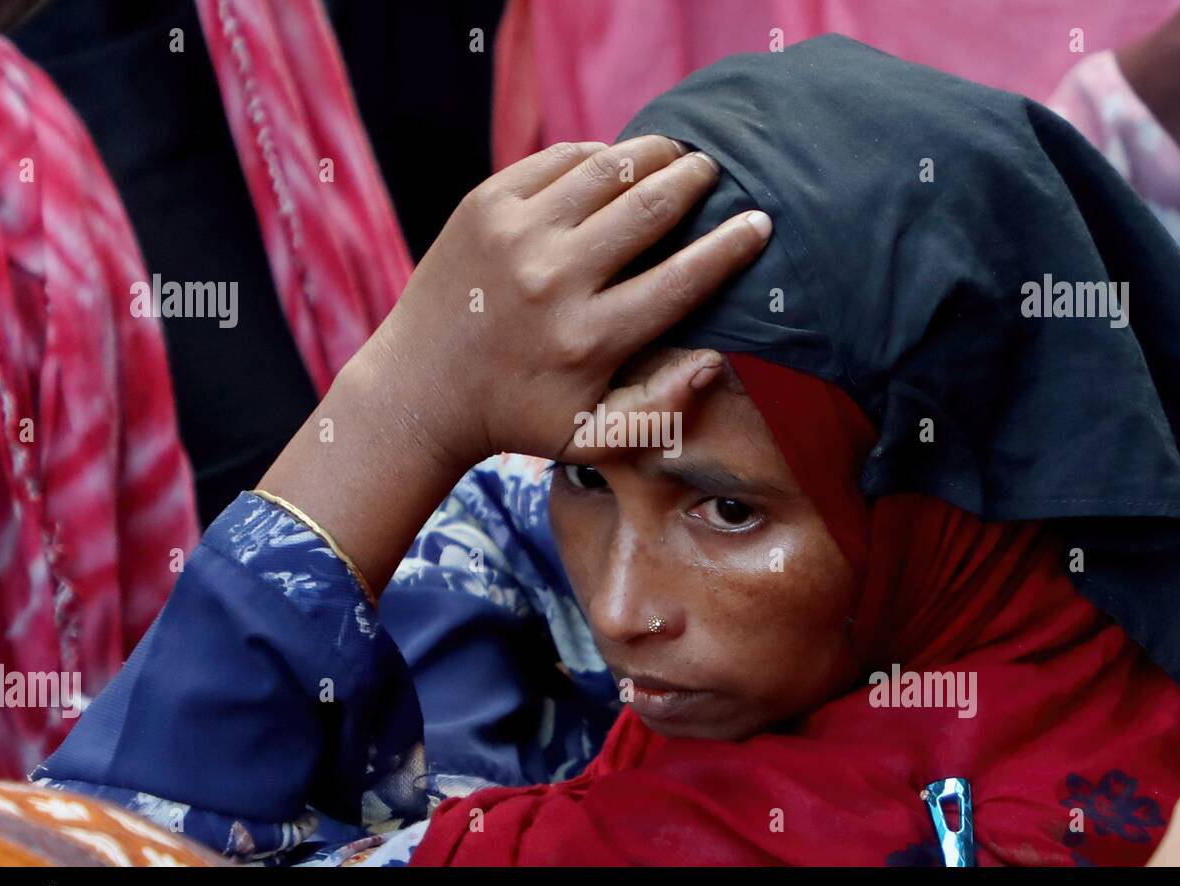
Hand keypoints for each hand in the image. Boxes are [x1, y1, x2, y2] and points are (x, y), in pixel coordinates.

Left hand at [261, 137, 770, 592]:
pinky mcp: (485, 204)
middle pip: (651, 207)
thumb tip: (713, 359)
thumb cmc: (518, 417)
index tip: (758, 221)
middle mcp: (554, 280)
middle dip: (696, 180)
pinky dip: (596, 155)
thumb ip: (659, 411)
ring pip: (608, 169)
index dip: (731, 245)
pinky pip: (559, 160)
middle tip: (714, 171)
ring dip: (653, 154)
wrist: (421, 389)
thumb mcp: (591, 438)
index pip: (683, 278)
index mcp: (589, 339)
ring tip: (675, 153)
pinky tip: (613, 163)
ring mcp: (515, 234)